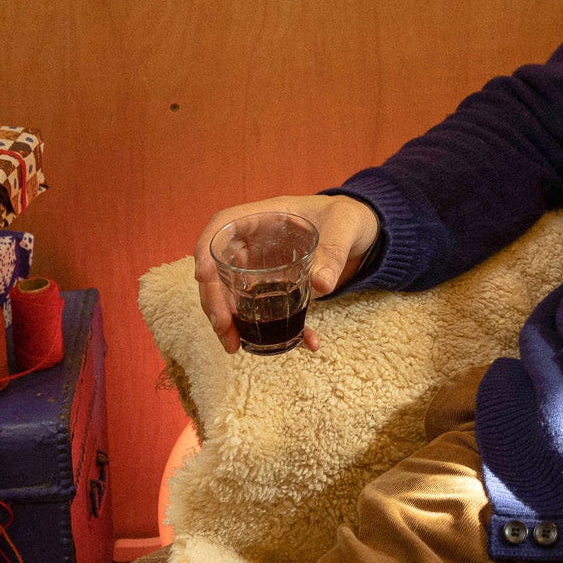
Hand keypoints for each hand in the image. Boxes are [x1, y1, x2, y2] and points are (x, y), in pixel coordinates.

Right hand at [194, 193, 380, 354]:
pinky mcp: (273, 288)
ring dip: (229, 320)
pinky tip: (303, 343)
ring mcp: (260, 266)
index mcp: (265, 216)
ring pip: (232, 293)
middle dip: (213, 299)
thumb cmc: (346, 217)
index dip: (206, 246)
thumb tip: (323, 285)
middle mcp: (255, 242)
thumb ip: (335, 250)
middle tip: (222, 327)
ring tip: (234, 346)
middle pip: (219, 266)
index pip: (224, 224)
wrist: (359, 231)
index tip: (202, 275)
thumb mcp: (346, 226)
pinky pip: (264, 309)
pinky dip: (276, 328)